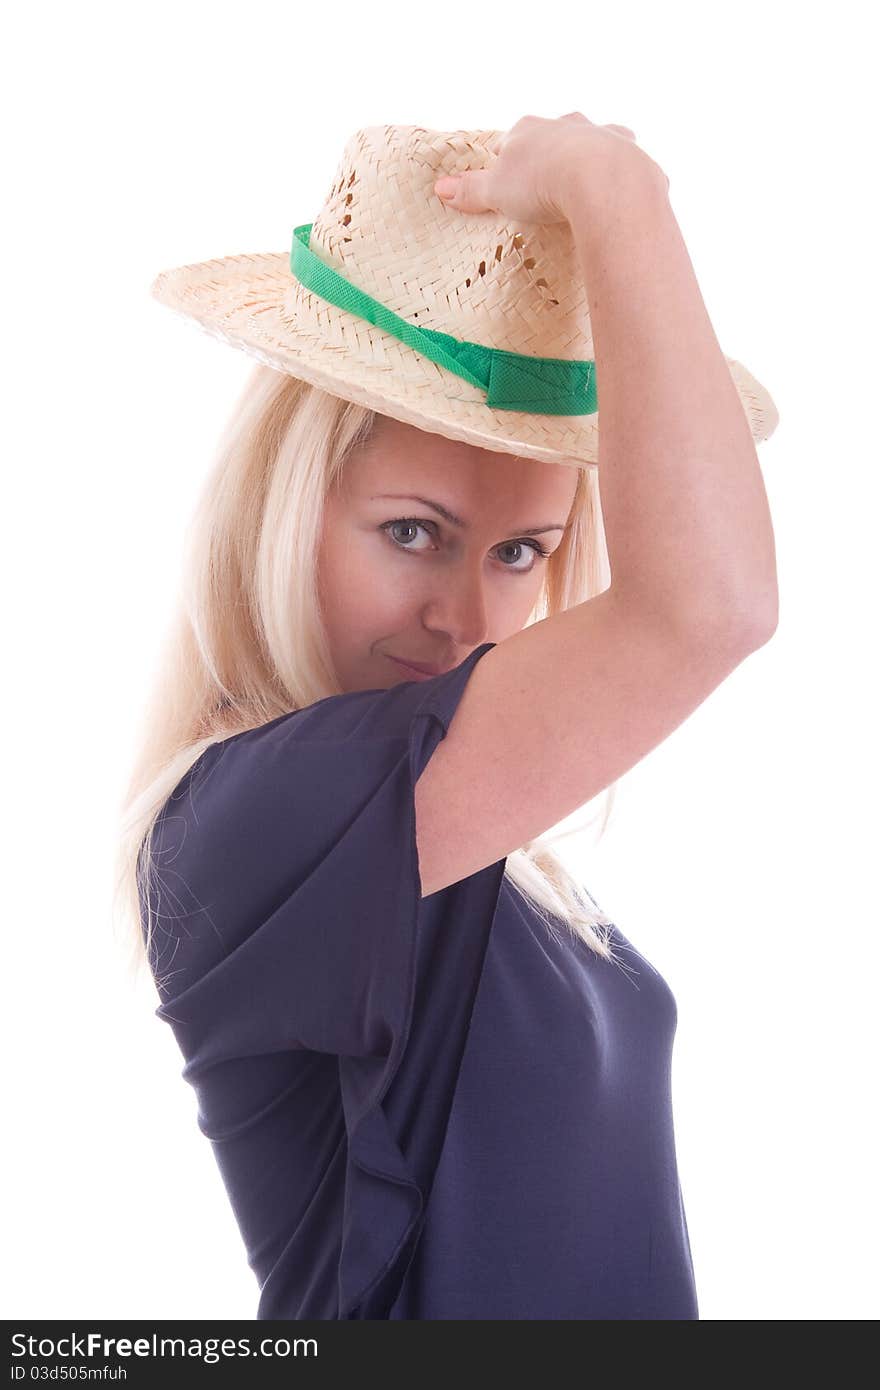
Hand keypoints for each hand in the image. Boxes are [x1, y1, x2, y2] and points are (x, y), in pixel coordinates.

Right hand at [432, 112, 666, 225]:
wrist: (603, 181)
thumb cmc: (543, 182)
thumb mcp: (497, 190)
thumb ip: (471, 190)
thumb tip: (440, 188)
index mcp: (531, 129)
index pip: (512, 139)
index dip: (508, 161)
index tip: (508, 184)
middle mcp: (570, 124)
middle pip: (556, 136)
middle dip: (552, 155)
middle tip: (546, 187)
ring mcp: (606, 137)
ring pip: (598, 141)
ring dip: (592, 161)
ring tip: (586, 190)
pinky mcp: (635, 158)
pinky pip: (630, 168)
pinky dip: (624, 182)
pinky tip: (619, 202)